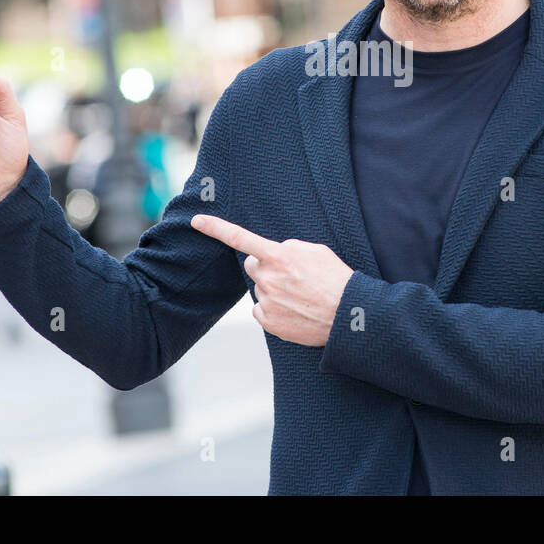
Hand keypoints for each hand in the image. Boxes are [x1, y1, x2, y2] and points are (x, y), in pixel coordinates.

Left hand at [190, 215, 352, 346]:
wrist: (347, 315)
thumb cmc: (335, 279)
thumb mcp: (315, 251)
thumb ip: (288, 248)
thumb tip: (274, 254)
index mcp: (278, 256)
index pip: (240, 238)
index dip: (215, 228)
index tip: (196, 221)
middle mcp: (268, 278)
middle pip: (252, 266)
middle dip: (265, 266)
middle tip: (289, 274)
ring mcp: (266, 301)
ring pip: (260, 289)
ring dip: (273, 289)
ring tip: (300, 295)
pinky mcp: (269, 322)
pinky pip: (260, 310)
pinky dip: (273, 309)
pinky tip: (294, 309)